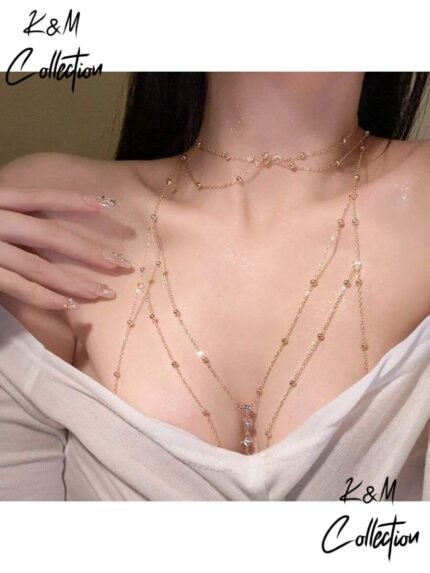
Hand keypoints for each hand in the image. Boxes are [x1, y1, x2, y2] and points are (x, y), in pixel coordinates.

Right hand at [0, 187, 132, 309]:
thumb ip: (13, 216)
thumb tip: (47, 226)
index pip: (39, 197)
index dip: (73, 199)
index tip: (109, 204)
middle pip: (50, 235)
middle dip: (89, 250)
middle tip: (122, 263)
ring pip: (39, 267)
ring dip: (75, 282)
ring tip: (103, 293)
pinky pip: (18, 288)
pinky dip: (44, 297)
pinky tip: (69, 304)